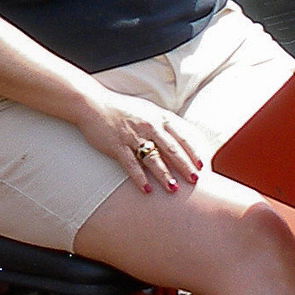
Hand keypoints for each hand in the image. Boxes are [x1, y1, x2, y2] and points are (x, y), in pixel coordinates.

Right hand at [77, 90, 203, 194]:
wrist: (93, 103)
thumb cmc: (122, 109)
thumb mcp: (147, 110)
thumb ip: (163, 123)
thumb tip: (180, 137)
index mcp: (158, 117)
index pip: (180, 136)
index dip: (192, 152)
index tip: (201, 166)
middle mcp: (148, 126)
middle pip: (170, 149)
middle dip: (184, 166)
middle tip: (194, 181)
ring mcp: (132, 136)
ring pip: (152, 158)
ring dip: (164, 175)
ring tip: (173, 189)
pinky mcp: (117, 145)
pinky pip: (131, 164)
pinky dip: (139, 178)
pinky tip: (147, 190)